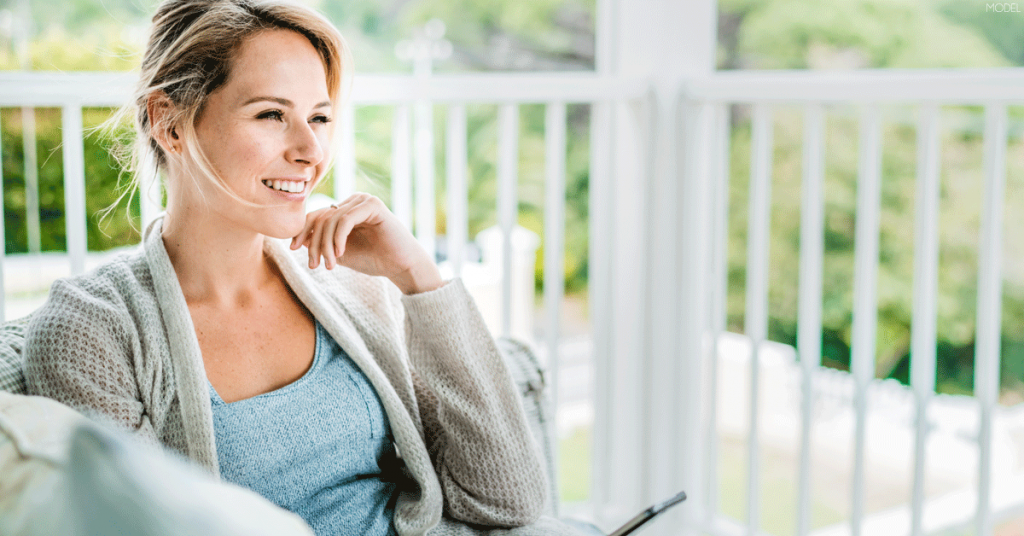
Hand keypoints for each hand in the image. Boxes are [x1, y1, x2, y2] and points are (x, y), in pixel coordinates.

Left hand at [290, 193, 442, 293]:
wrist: (401, 267)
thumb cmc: (374, 260)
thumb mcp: (339, 252)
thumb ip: (321, 243)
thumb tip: (295, 238)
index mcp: (346, 209)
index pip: (316, 215)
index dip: (302, 231)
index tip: (293, 249)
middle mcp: (353, 201)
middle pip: (321, 217)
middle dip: (314, 243)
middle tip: (314, 265)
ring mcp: (363, 201)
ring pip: (331, 220)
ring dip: (325, 245)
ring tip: (330, 265)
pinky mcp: (373, 205)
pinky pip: (345, 219)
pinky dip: (338, 237)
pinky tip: (340, 253)